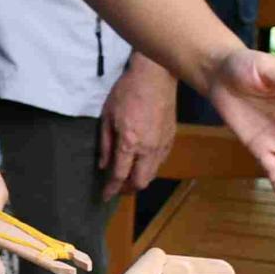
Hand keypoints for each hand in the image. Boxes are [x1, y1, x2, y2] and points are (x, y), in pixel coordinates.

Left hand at [97, 59, 177, 196]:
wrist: (155, 76)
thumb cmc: (126, 92)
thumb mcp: (107, 116)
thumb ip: (105, 144)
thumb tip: (103, 166)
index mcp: (130, 142)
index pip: (120, 174)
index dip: (111, 189)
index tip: (105, 196)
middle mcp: (149, 148)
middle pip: (140, 181)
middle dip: (127, 189)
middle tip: (117, 187)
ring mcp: (162, 144)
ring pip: (152, 174)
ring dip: (140, 179)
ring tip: (128, 177)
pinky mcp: (171, 138)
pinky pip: (160, 162)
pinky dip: (150, 168)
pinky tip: (141, 162)